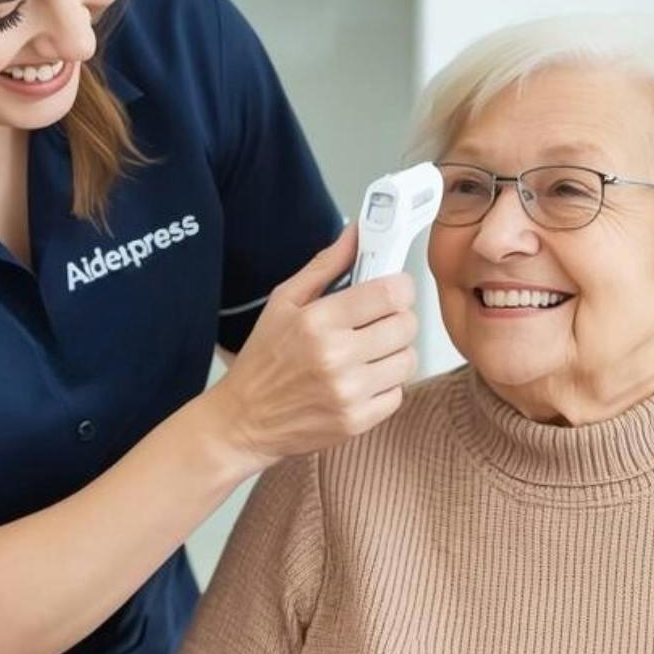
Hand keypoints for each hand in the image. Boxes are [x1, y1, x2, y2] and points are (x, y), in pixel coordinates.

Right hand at [205, 226, 419, 467]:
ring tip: (367, 353)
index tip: (392, 290)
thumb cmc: (263, 359)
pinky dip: (385, 386)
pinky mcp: (357, 422)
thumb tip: (358, 231)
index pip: (391, 293)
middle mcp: (336, 357)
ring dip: (394, 353)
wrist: (244, 421)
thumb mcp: (284, 301)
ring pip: (408, 359)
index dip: (399, 287)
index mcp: (318, 320)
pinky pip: (398, 393)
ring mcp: (349, 393)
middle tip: (375, 323)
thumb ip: (326, 265)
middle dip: (396, 319)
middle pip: (406, 325)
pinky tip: (360, 381)